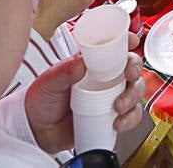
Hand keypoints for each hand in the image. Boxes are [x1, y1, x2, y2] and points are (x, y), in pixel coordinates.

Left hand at [25, 49, 144, 152]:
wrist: (37, 133)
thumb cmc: (41, 102)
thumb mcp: (48, 82)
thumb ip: (64, 72)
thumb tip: (81, 63)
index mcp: (90, 63)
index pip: (113, 47)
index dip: (126, 41)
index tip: (131, 41)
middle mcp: (104, 78)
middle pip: (131, 67)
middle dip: (135, 70)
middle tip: (129, 76)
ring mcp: (110, 97)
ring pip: (135, 91)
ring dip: (133, 97)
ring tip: (118, 106)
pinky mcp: (112, 117)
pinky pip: (131, 116)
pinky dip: (130, 119)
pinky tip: (118, 122)